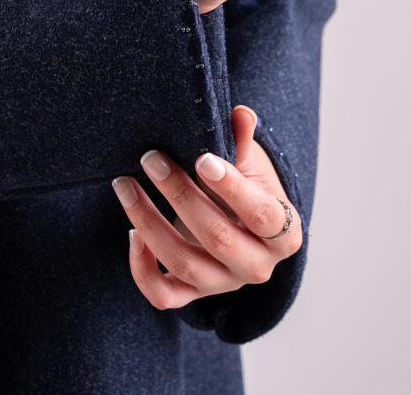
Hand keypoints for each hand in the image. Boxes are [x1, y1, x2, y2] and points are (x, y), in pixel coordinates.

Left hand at [111, 107, 301, 308]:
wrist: (239, 220)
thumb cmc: (248, 186)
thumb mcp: (251, 163)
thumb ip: (243, 141)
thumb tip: (241, 114)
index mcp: (284, 233)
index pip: (262, 215)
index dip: (232, 188)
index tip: (201, 158)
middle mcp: (257, 266)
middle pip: (218, 238)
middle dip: (179, 195)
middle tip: (151, 159)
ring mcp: (224, 284)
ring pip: (184, 264)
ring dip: (149, 222)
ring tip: (125, 185)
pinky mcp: (194, 294)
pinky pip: (164, 295)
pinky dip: (141, 269)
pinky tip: (131, 233)